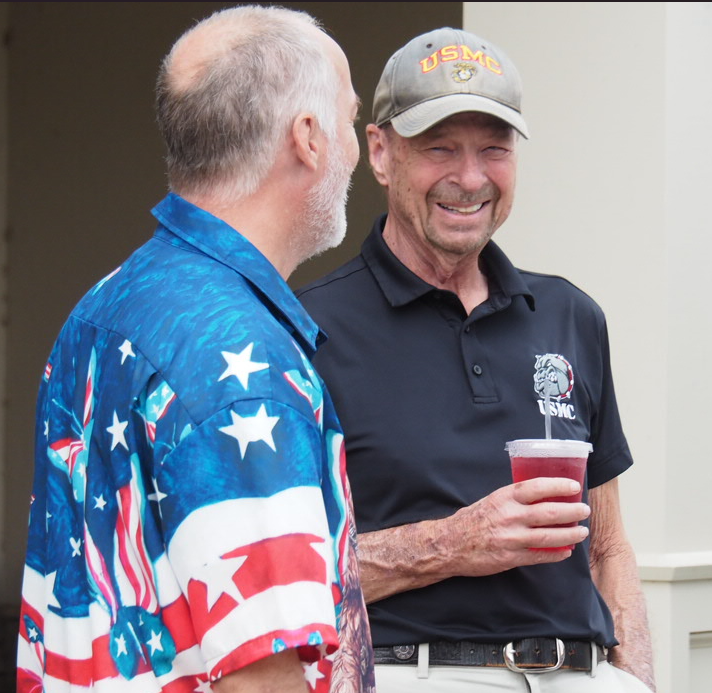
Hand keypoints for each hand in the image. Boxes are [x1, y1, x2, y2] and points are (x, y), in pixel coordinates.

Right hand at [442, 478, 590, 575]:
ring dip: (570, 534)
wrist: (450, 544)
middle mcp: (509, 516)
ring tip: (582, 532)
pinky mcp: (511, 558)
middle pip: (549, 513)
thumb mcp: (491, 500)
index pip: (536, 487)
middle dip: (571, 512)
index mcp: (504, 498)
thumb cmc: (471, 520)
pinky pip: (540, 556)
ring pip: (549, 536)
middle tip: (584, 510)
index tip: (573, 486)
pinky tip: (566, 551)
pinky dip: (556, 554)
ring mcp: (511, 538)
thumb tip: (541, 496)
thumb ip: (514, 499)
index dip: (558, 486)